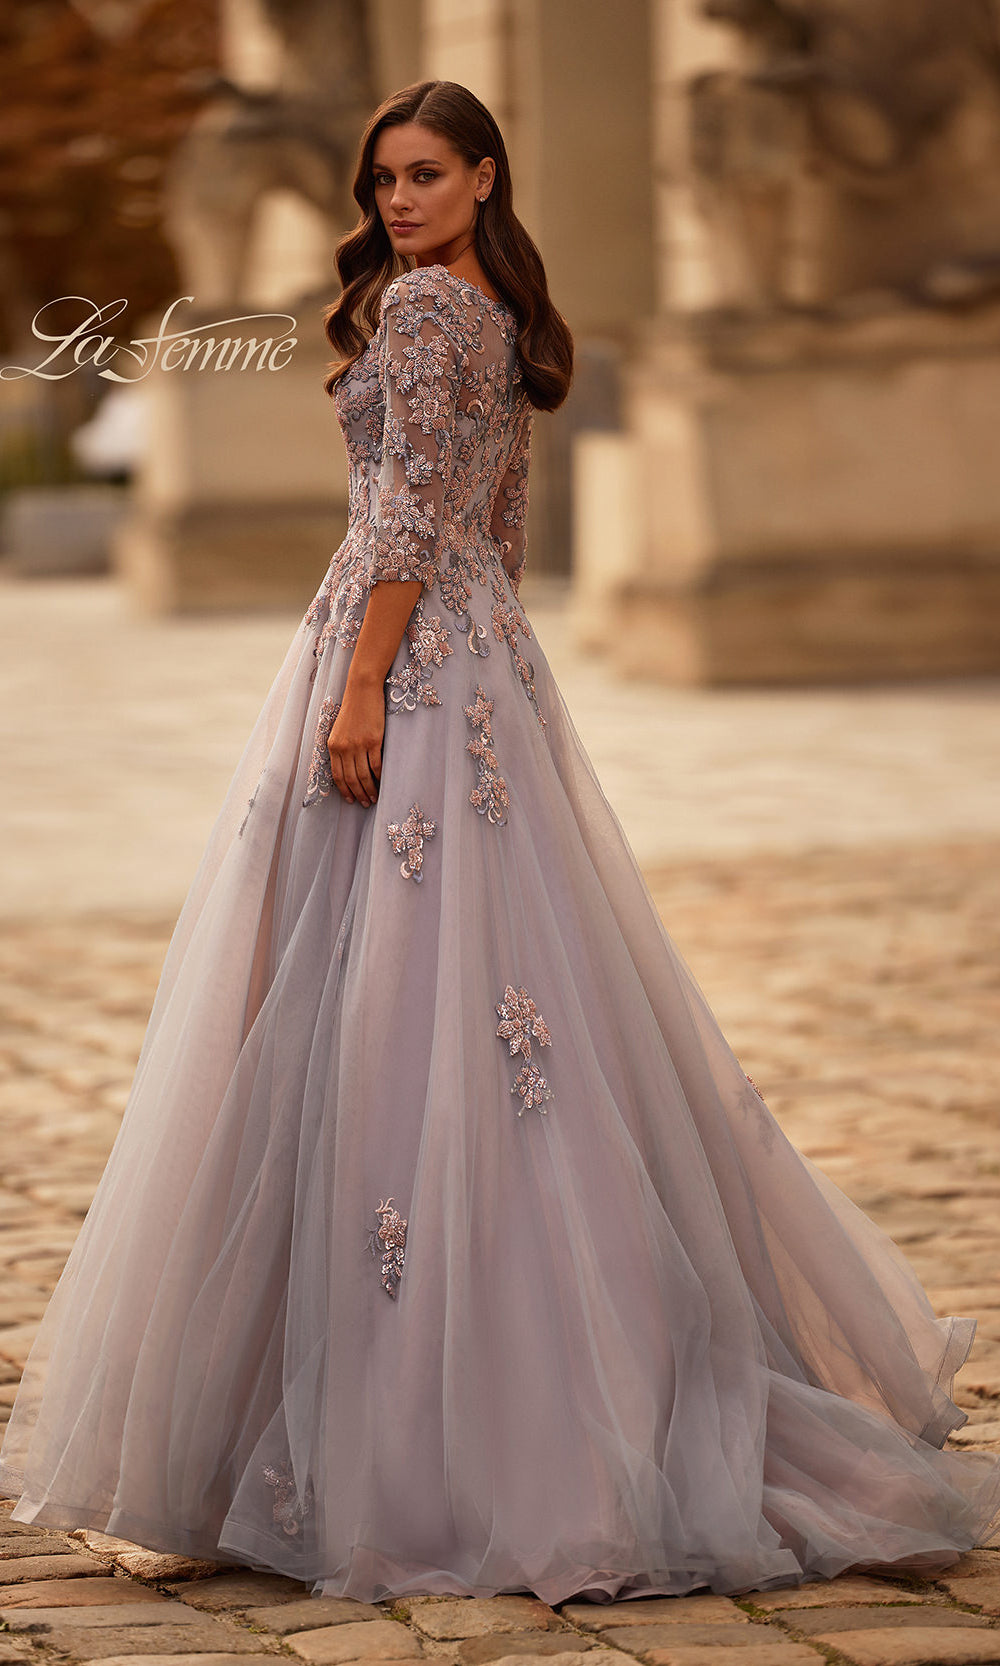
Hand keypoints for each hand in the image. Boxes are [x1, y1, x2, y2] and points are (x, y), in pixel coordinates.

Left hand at [326, 673, 384, 805]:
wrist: (362, 690)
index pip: (337, 775)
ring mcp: (359, 745)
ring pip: (364, 775)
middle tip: (365, 803)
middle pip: (351, 778)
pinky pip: (376, 764)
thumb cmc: (352, 709)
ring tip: (374, 797)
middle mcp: (344, 747)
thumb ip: (340, 748)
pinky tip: (382, 782)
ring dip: (369, 789)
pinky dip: (379, 776)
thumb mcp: (339, 730)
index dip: (344, 790)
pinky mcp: (374, 741)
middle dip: (358, 794)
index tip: (350, 800)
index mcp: (333, 746)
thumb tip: (348, 767)